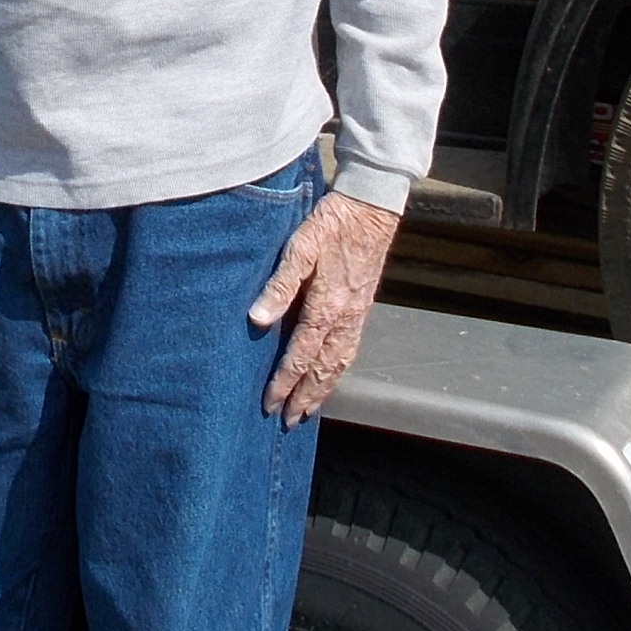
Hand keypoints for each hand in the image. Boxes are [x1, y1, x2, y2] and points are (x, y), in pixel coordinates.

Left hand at [249, 188, 398, 422]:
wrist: (371, 209)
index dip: (285, 382)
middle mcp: (344, 318)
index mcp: (326, 306)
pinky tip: (331, 375)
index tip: (270, 403)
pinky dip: (339, 371)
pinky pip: (351, 349)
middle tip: (289, 421)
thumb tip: (258, 319)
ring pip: (340, 363)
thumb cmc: (331, 224)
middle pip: (324, 369)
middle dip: (305, 396)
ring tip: (309, 409)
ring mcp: (357, 315)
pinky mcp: (363, 307)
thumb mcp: (300, 247)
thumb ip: (279, 284)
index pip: (301, 355)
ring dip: (323, 389)